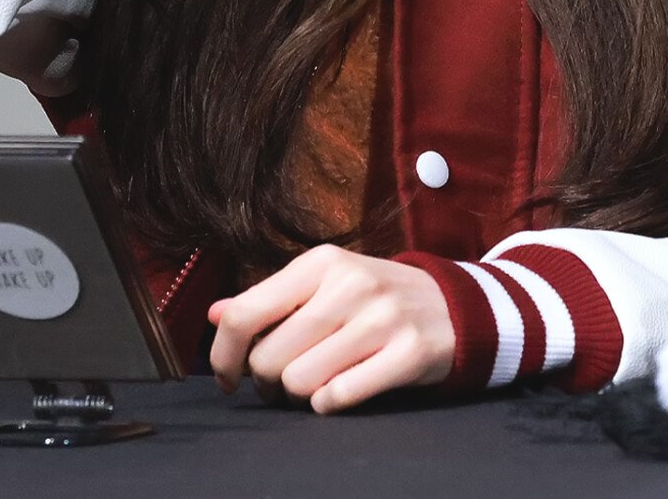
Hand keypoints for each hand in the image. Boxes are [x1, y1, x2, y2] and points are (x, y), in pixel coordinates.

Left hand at [207, 245, 455, 413]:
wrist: (452, 306)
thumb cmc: (374, 298)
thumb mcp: (324, 283)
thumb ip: (269, 299)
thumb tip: (215, 313)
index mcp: (322, 262)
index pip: (245, 312)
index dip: (224, 355)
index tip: (229, 376)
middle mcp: (350, 284)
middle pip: (268, 359)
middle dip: (268, 381)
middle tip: (285, 378)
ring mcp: (382, 318)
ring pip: (299, 383)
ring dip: (299, 394)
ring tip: (316, 381)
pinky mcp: (407, 353)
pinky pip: (338, 398)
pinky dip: (329, 404)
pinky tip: (341, 389)